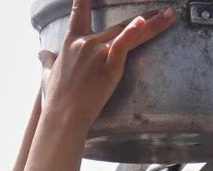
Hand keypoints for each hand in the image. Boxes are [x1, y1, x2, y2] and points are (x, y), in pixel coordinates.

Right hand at [38, 0, 175, 130]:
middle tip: (160, 9)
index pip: (80, 10)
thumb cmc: (56, 99)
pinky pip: (124, 46)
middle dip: (141, 15)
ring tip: (169, 14)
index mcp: (71, 41)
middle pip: (118, 22)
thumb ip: (47, 62)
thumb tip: (42, 54)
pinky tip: (144, 22)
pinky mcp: (109, 67)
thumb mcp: (48, 76)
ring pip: (128, 32)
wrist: (62, 117)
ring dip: (153, 23)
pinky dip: (135, 34)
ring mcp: (98, 53)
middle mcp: (86, 42)